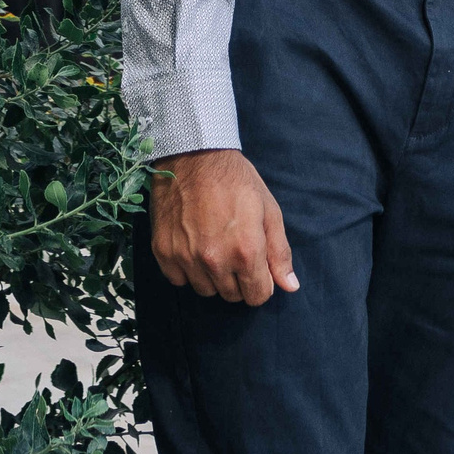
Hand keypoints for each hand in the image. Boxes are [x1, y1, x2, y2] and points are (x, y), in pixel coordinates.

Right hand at [150, 148, 298, 304]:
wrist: (194, 156)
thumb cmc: (236, 181)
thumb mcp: (269, 210)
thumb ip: (279, 252)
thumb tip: (290, 286)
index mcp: (245, 251)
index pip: (257, 297)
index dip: (262, 284)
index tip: (258, 268)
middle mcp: (214, 260)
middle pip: (232, 296)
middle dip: (239, 279)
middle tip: (236, 250)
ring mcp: (186, 258)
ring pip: (205, 290)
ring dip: (213, 276)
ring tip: (215, 246)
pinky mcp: (163, 253)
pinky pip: (179, 280)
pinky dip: (188, 269)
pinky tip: (194, 245)